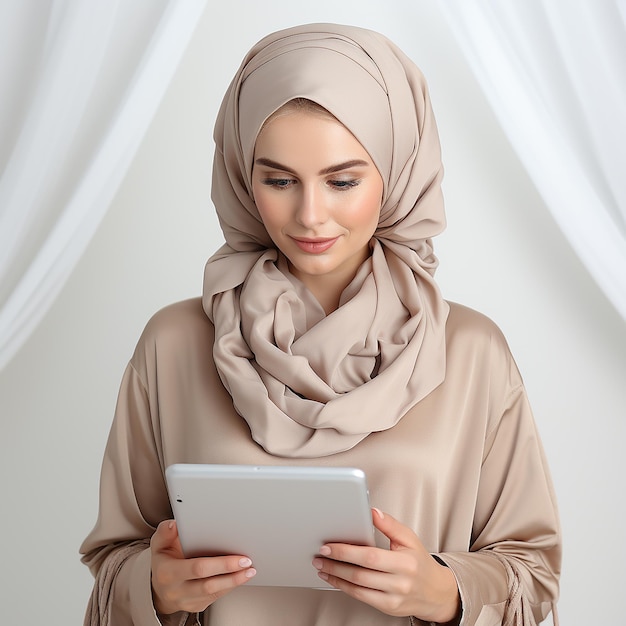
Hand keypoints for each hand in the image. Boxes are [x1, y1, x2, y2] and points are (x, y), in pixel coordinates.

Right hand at [150, 520, 255, 614]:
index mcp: (168, 573)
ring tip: (249, 570)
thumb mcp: (159, 543)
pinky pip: (216, 597)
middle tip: (247, 561)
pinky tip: (240, 576)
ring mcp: (187, 601)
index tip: (237, 556)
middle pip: (208, 584)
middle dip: (231, 572)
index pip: (197, 568)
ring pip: (214, 593)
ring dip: (235, 581)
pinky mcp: (197, 606)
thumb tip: (175, 524)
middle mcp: (176, 591)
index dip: (220, 564)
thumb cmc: (164, 560)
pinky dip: (230, 586)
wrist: (159, 587)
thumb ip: (165, 532)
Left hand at [312, 508, 459, 623]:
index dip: (346, 551)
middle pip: (360, 574)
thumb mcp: (409, 538)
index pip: (370, 556)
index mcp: (405, 563)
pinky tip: (335, 579)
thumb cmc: (419, 562)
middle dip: (336, 564)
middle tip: (319, 556)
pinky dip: (345, 588)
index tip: (329, 546)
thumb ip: (389, 524)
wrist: (435, 592)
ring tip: (322, 567)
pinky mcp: (388, 608)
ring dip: (336, 577)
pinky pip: (362, 598)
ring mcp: (394, 598)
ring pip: (358, 588)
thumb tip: (371, 511)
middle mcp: (400, 583)